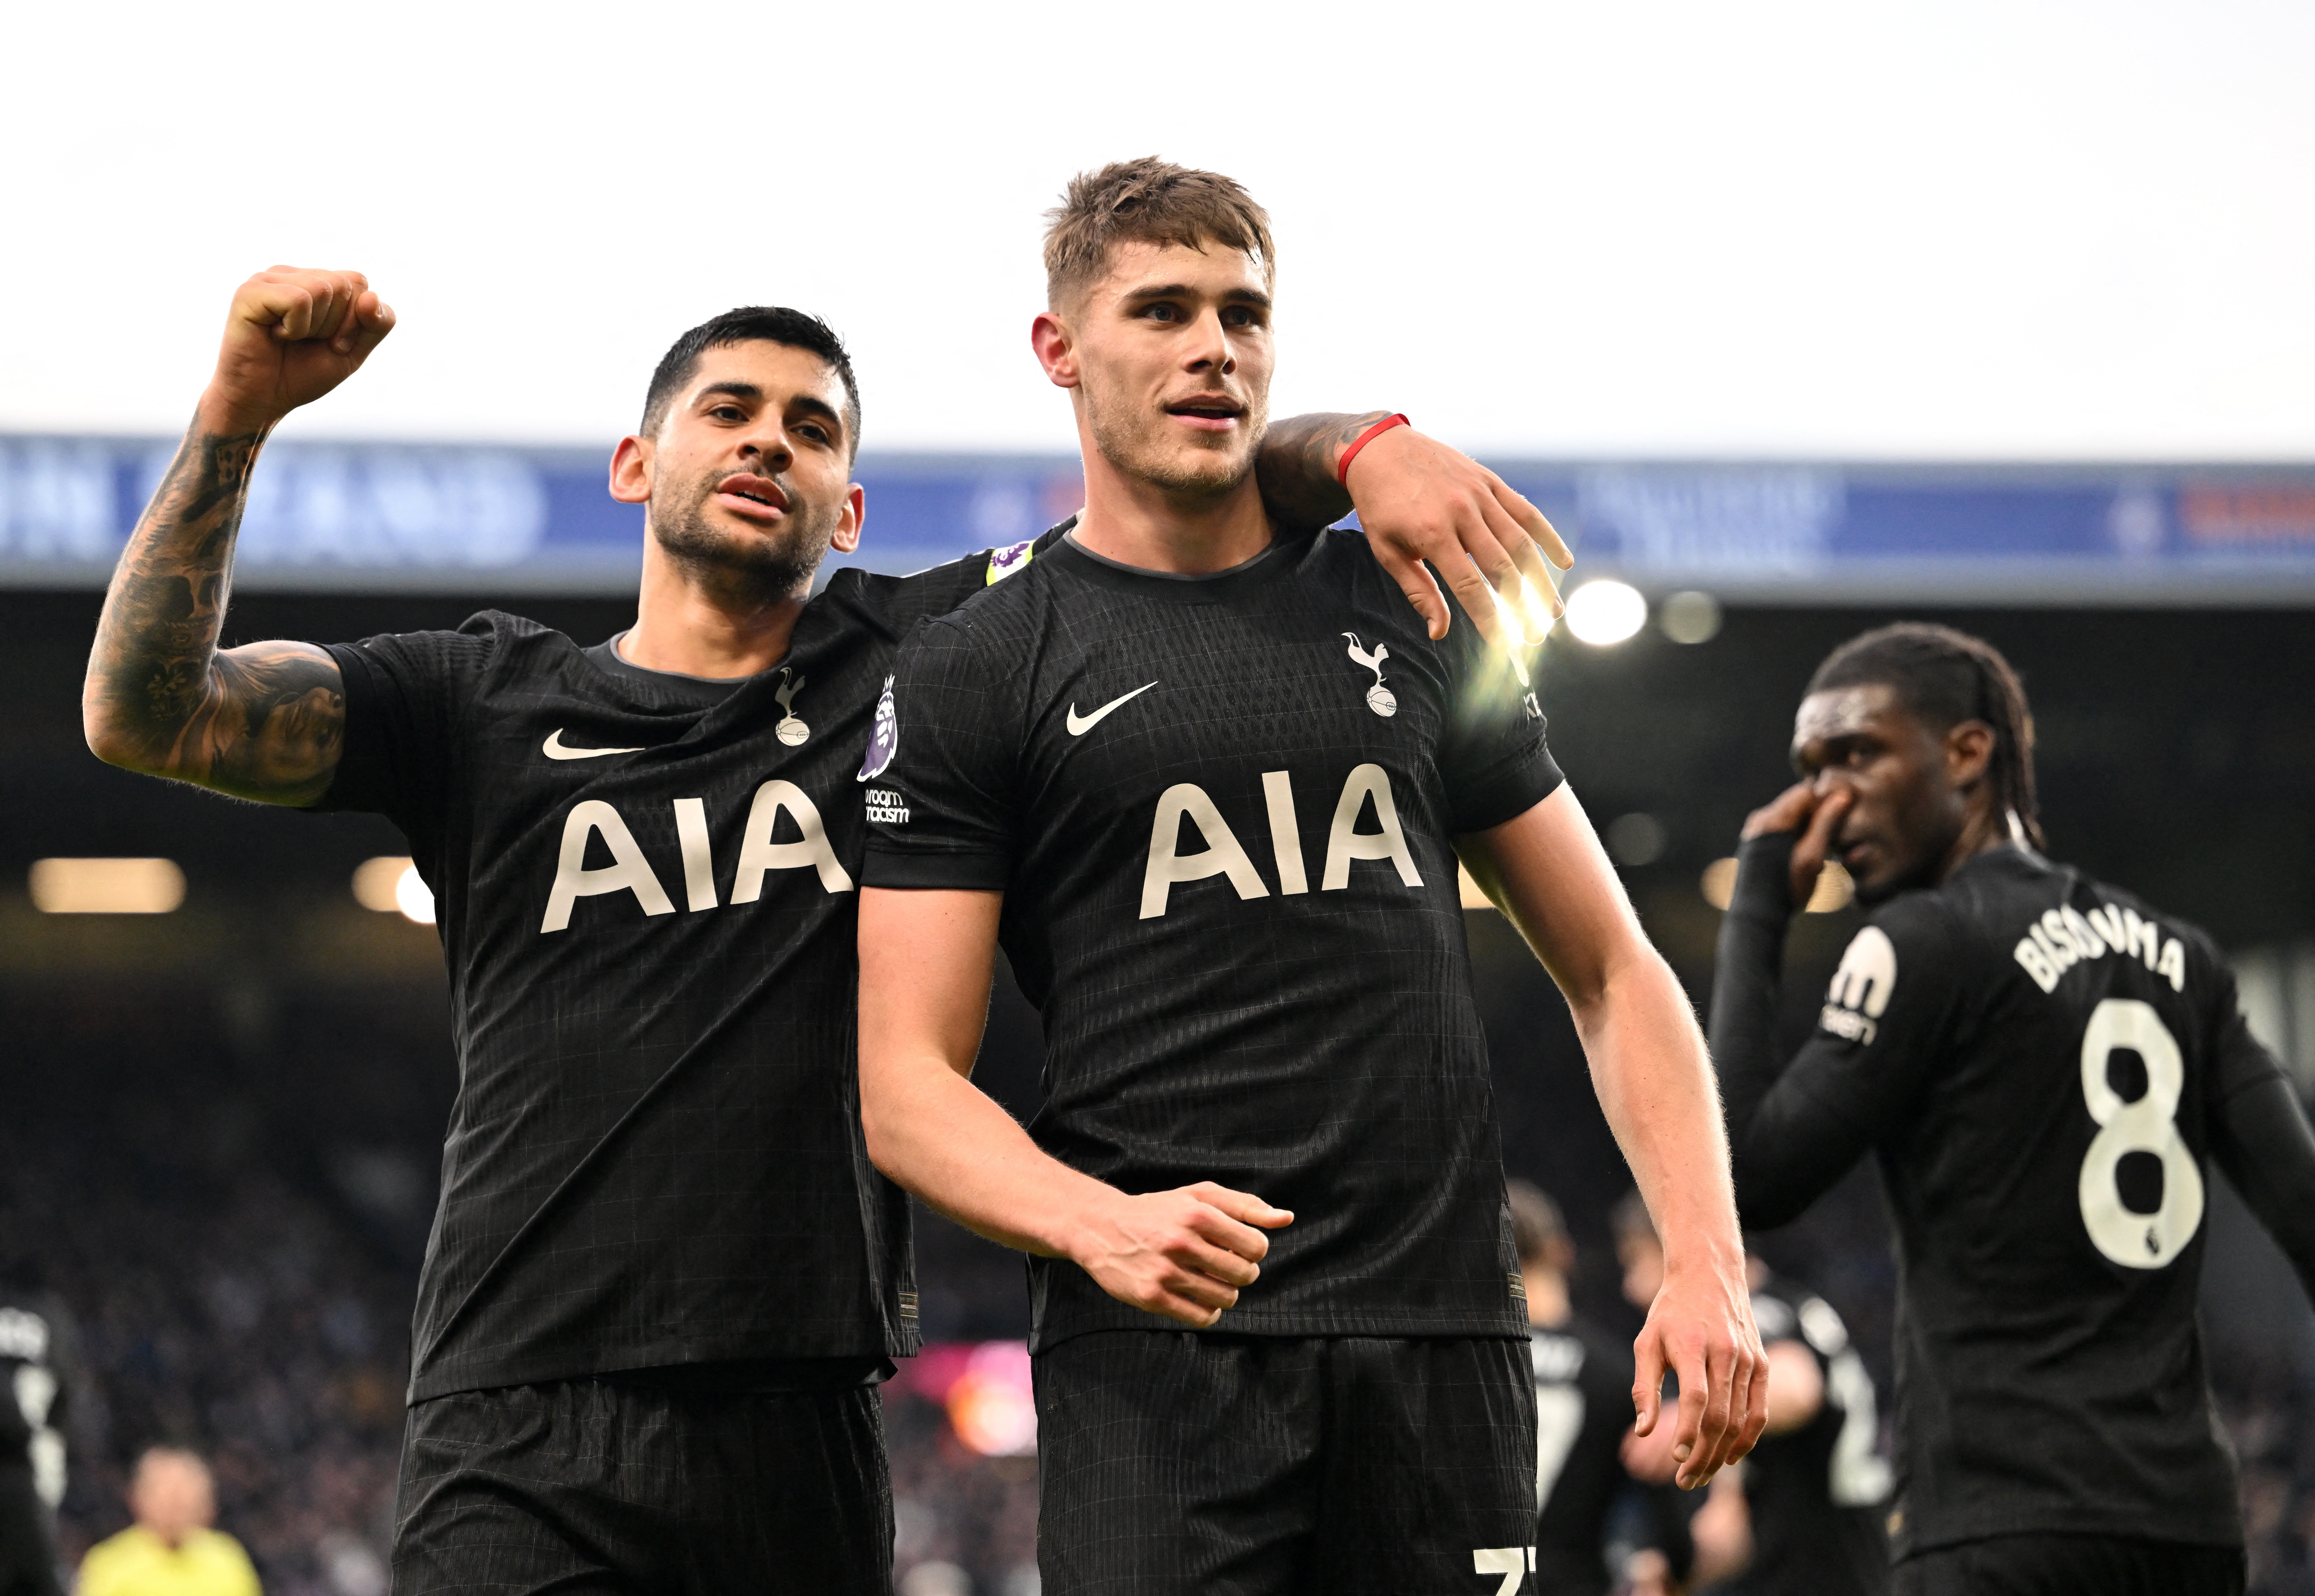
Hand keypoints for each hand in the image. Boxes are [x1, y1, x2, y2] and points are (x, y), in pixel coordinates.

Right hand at [198, 267, 395, 435]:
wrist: (263, 400)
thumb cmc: (303, 374)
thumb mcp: (354, 351)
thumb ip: (376, 324)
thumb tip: (371, 296)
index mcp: (315, 281)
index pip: (358, 282)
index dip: (356, 321)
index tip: (333, 344)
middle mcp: (292, 274)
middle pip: (345, 284)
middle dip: (338, 325)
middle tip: (309, 343)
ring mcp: (269, 279)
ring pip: (323, 289)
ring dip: (316, 327)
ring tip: (291, 339)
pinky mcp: (250, 291)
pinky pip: (299, 300)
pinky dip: (296, 328)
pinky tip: (276, 336)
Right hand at [1068, 1181, 1292, 1328]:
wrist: (1101, 1227)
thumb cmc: (1160, 1210)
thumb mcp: (1200, 1196)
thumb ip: (1246, 1206)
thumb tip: (1287, 1218)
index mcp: (1197, 1214)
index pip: (1257, 1247)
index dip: (1253, 1249)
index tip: (1237, 1246)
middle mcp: (1181, 1242)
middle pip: (1244, 1275)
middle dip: (1241, 1272)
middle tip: (1222, 1264)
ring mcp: (1165, 1272)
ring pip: (1226, 1298)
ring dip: (1224, 1292)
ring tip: (1207, 1278)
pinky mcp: (1151, 1297)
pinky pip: (1202, 1317)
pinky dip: (1208, 1312)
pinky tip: (1197, 1296)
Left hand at [1342, 425, 1572, 647]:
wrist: (1380, 449)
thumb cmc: (1381, 506)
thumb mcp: (1387, 551)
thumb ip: (1418, 591)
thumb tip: (1439, 632)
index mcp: (1432, 534)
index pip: (1469, 586)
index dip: (1489, 618)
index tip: (1504, 644)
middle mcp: (1461, 512)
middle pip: (1502, 567)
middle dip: (1522, 607)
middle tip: (1536, 635)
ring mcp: (1480, 494)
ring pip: (1521, 542)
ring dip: (1541, 580)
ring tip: (1553, 610)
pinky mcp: (1491, 481)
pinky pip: (1527, 512)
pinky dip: (1548, 537)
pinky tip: (1564, 562)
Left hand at [1630, 1248, 1767, 1488]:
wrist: (1709, 1275)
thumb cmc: (1671, 1312)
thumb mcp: (1646, 1341)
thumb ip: (1644, 1386)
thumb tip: (1644, 1431)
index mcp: (1693, 1345)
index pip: (1696, 1399)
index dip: (1688, 1432)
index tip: (1676, 1459)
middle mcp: (1726, 1352)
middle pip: (1719, 1416)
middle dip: (1703, 1455)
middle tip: (1686, 1480)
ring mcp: (1749, 1359)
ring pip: (1739, 1418)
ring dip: (1722, 1454)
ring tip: (1702, 1475)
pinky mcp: (1761, 1364)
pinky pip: (1758, 1409)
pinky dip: (1747, 1438)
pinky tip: (1730, 1457)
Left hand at [1740, 781, 1853, 908]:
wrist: (1757, 913)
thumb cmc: (1788, 885)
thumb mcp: (1812, 855)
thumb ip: (1826, 824)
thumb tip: (1842, 796)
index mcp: (1773, 818)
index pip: (1805, 792)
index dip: (1826, 802)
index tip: (1840, 821)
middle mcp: (1760, 819)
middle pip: (1797, 805)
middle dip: (1817, 819)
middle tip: (1830, 843)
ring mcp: (1754, 831)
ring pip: (1791, 819)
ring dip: (1809, 832)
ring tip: (1819, 857)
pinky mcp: (1754, 843)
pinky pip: (1780, 831)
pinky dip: (1796, 840)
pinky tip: (1805, 862)